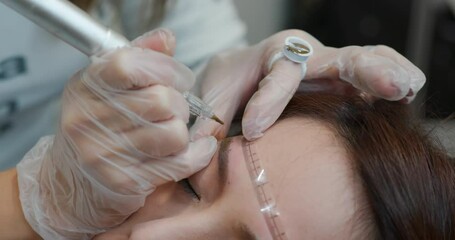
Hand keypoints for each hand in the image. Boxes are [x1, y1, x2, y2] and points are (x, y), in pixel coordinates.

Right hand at [16, 29, 216, 238]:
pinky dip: (197, 154)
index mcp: (86, 86)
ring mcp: (103, 154)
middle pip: (162, 101)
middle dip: (181, 104)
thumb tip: (166, 38)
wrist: (71, 180)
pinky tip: (197, 148)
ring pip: (174, 133)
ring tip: (172, 130)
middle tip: (176, 109)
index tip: (181, 78)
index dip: (166, 68)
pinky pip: (179, 163)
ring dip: (183, 131)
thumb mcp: (108, 85)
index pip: (130, 64)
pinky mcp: (124, 182)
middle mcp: (88, 120)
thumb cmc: (98, 126)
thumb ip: (140, 57)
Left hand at [190, 29, 424, 139]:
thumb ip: (208, 120)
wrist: (241, 73)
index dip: (269, 102)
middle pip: (339, 57)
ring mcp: (329, 68)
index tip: (252, 131)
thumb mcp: (213, 96)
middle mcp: (307, 55)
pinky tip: (411, 91)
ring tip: (410, 87)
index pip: (279, 73)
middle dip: (364, 70)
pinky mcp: (342, 82)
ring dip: (388, 74)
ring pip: (364, 61)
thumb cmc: (229, 83)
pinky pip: (371, 77)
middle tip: (389, 85)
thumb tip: (200, 148)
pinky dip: (391, 82)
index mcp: (272, 52)